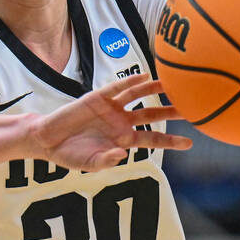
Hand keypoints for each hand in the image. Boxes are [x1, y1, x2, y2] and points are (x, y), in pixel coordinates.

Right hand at [28, 73, 191, 169]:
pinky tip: (144, 76)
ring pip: (138, 96)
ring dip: (155, 90)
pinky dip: (130, 81)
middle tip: (192, 108)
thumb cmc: (70, 155)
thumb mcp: (90, 163)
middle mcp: (121, 122)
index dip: (170, 141)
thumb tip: (122, 154)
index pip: (153, 139)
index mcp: (124, 139)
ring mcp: (111, 108)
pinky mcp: (97, 98)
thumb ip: (106, 160)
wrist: (48, 141)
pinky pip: (117, 88)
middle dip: (171, 111)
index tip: (189, 143)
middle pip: (152, 114)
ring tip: (172, 83)